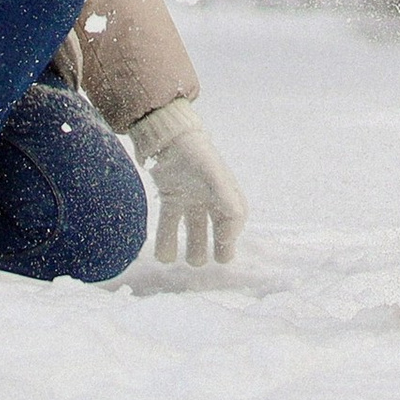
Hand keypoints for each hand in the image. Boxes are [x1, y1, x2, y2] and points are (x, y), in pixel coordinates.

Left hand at [126, 98, 247, 264]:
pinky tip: (164, 256)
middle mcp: (209, 194)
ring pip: (193, 227)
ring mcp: (189, 196)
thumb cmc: (196, 157)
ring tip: (191, 262)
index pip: (235, 216)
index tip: (224, 250)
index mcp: (225, 189)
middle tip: (214, 262)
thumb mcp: (216, 181)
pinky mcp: (170, 197)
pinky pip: (170, 223)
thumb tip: (229, 237)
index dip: (232, 234)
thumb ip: (228, 207)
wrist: (165, 137)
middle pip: (216, 225)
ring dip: (193, 245)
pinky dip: (167, 240)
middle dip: (217, 244)